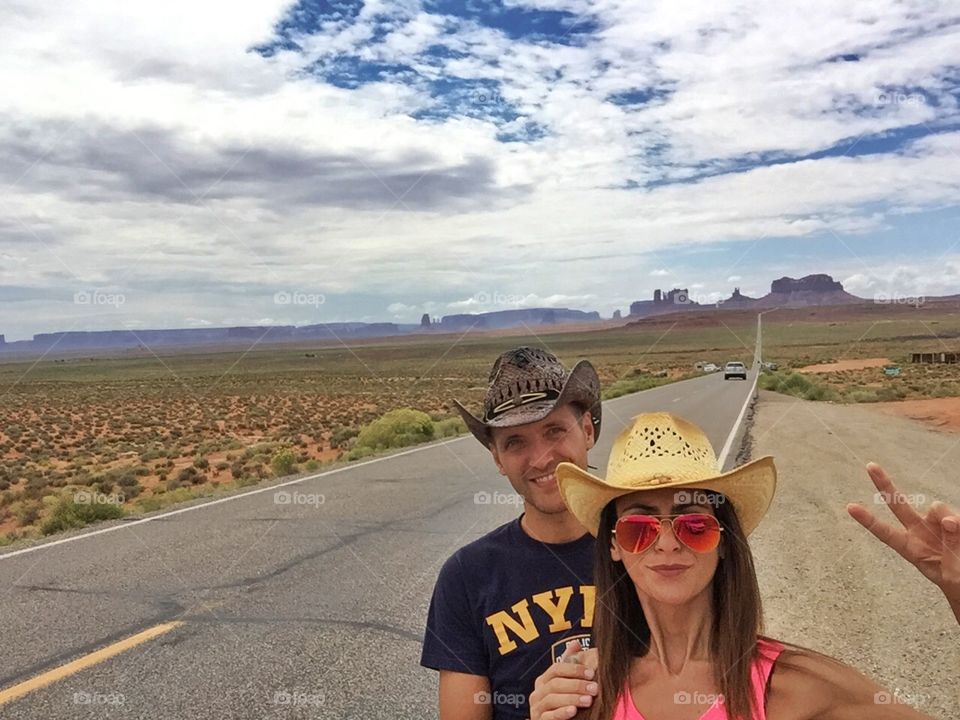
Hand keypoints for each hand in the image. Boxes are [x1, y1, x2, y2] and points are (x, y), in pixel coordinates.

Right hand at [528, 640, 598, 719]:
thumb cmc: (564, 703)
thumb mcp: (566, 683)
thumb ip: (569, 665)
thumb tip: (576, 643)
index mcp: (544, 680)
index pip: (556, 669)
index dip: (574, 669)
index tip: (591, 673)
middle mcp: (537, 693)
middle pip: (555, 684)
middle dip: (576, 685)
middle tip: (594, 688)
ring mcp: (537, 708)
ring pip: (552, 699)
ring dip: (572, 698)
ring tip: (588, 700)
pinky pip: (548, 716)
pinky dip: (561, 713)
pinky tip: (573, 711)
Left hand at [847, 462, 959, 621]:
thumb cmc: (957, 579)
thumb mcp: (951, 574)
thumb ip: (949, 547)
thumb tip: (949, 520)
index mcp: (910, 547)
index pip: (885, 532)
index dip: (868, 520)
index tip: (850, 507)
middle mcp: (919, 530)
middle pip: (898, 504)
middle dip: (884, 484)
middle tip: (870, 465)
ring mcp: (937, 523)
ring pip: (937, 508)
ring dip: (946, 517)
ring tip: (956, 531)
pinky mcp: (954, 519)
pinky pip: (956, 515)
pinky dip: (959, 521)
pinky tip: (959, 527)